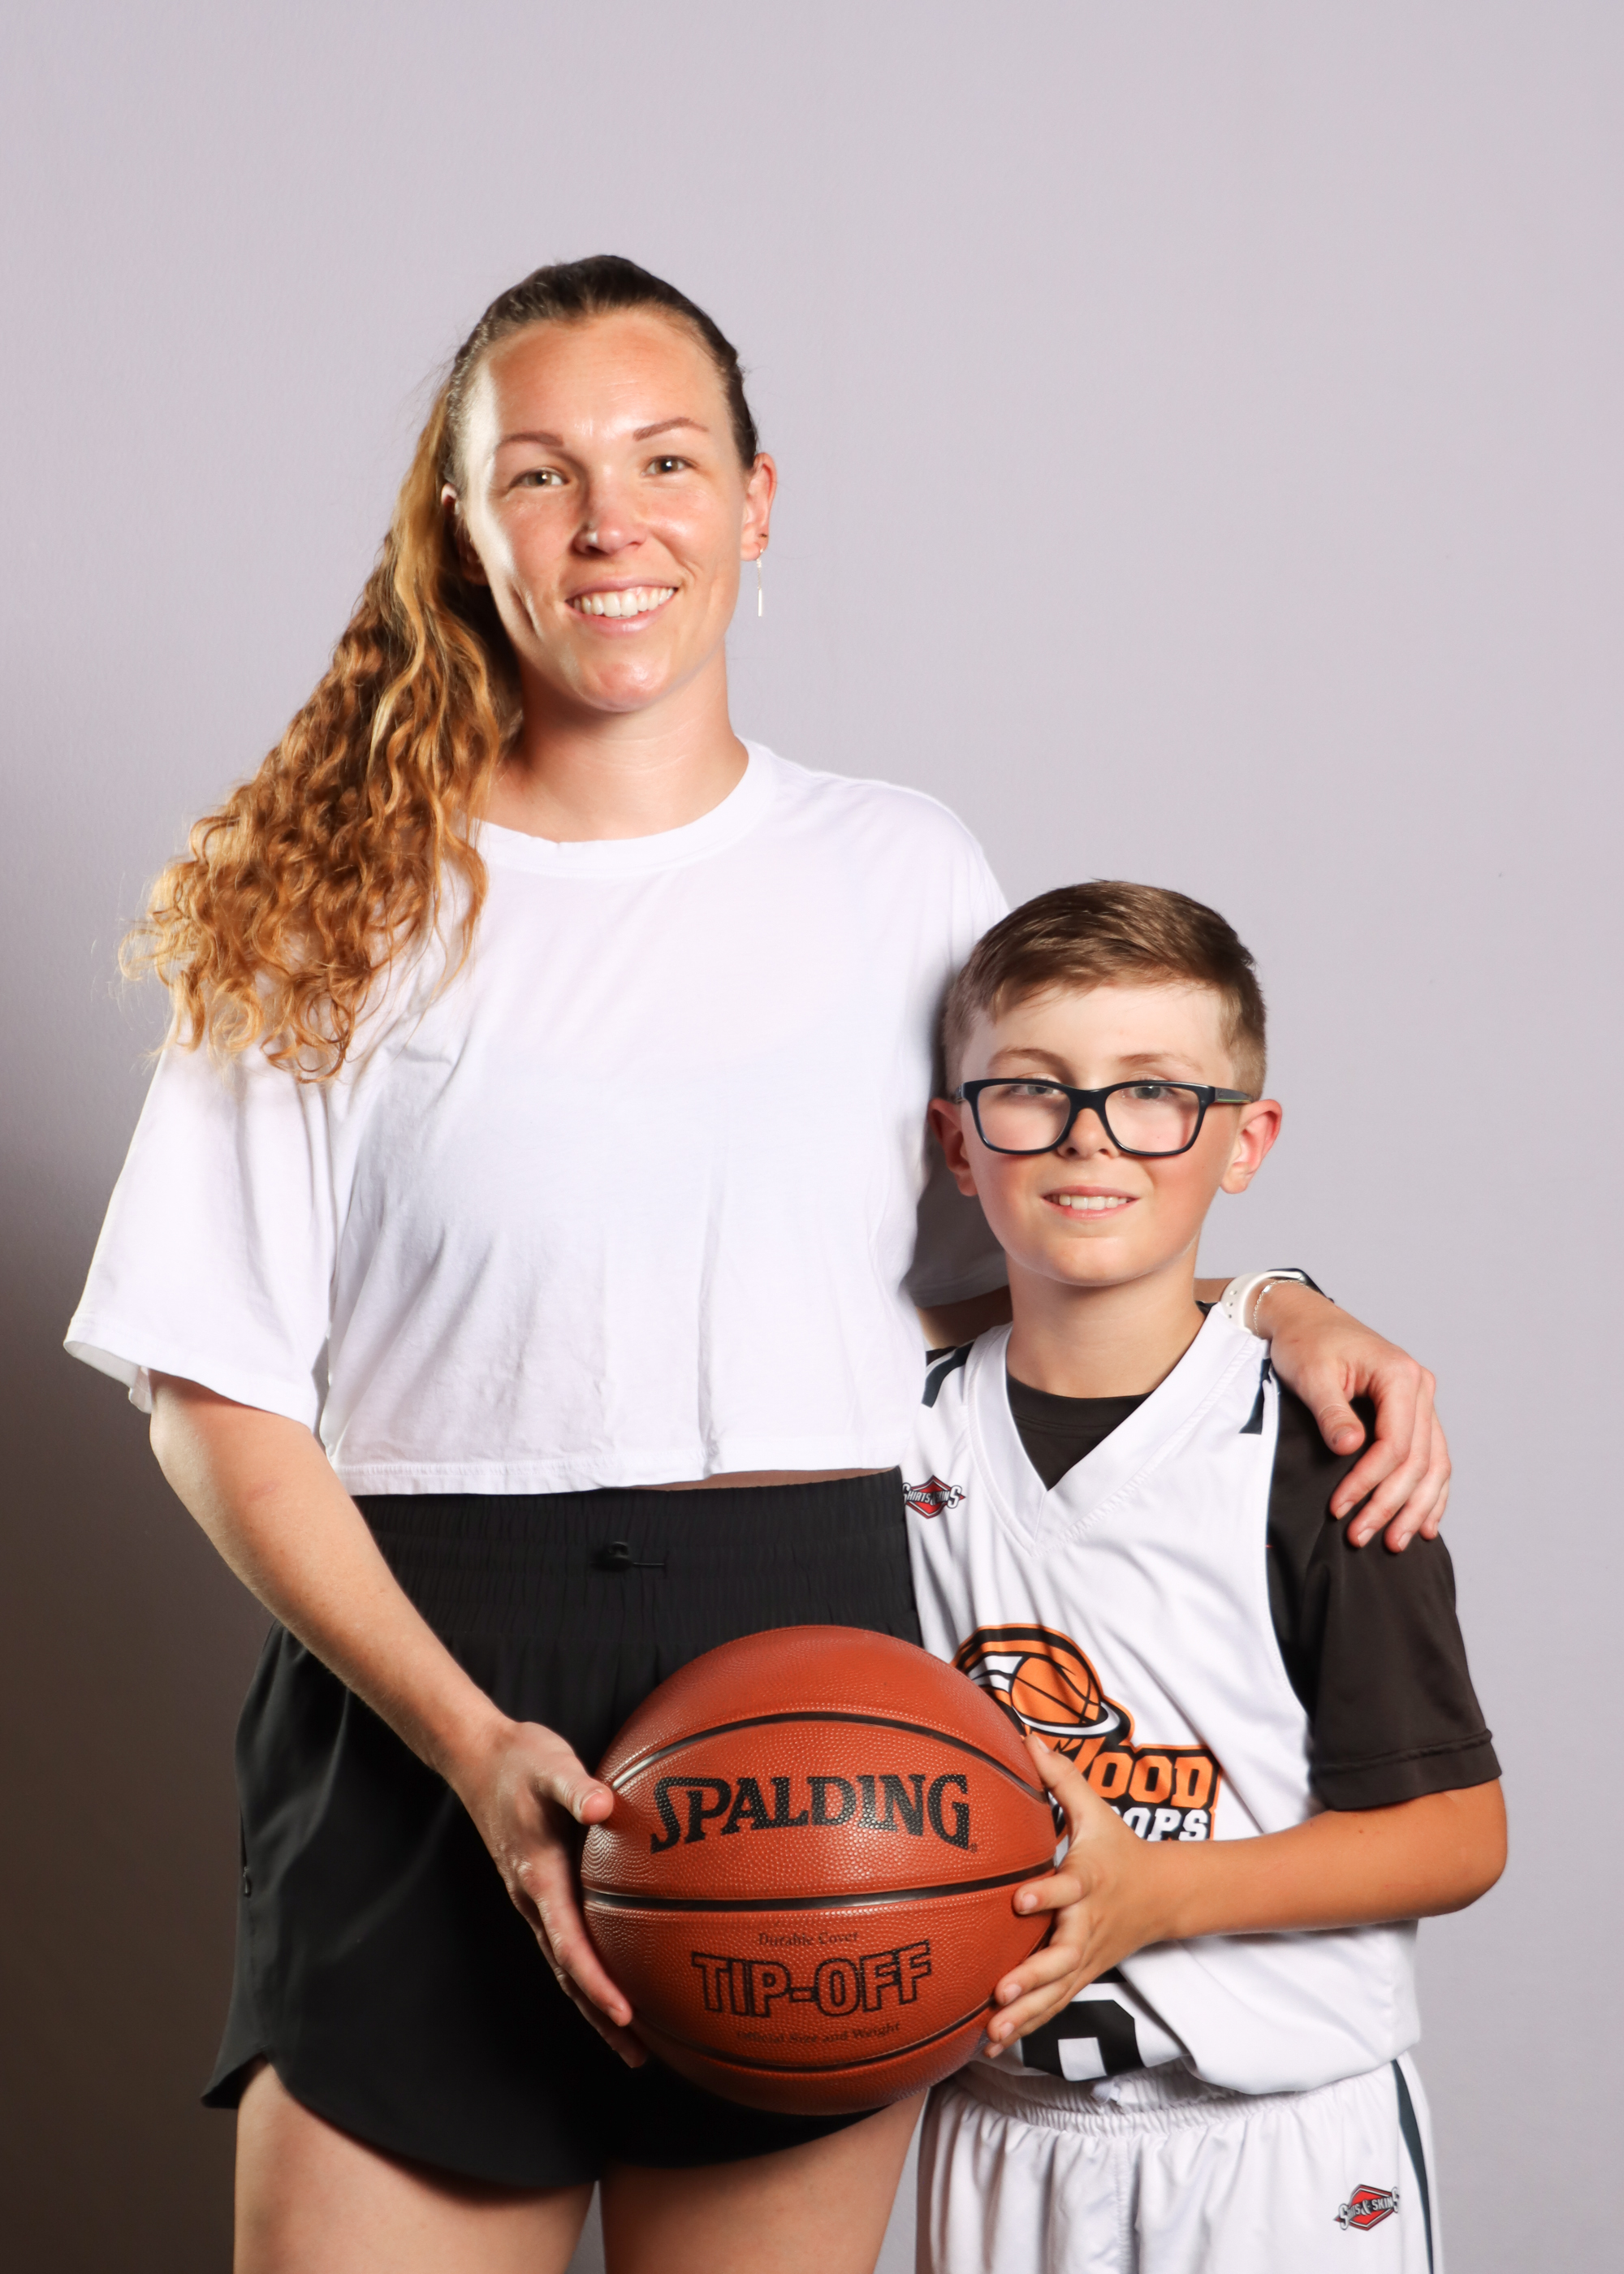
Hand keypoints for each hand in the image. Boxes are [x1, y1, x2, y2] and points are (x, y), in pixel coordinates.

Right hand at [454, 1718, 646, 2065]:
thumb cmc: (522, 1761)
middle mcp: (533, 1900)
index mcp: (537, 1878)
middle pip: (568, 1974)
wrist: (479, 1758)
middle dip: (601, 2018)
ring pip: (567, 1964)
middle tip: (640, 2057)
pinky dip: (591, 1968)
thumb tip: (600, 1804)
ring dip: (596, 2003)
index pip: (569, 1945)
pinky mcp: (542, 1889)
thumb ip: (576, 1787)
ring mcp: (534, 1899)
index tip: (626, 2014)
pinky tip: (619, 1974)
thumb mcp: (551, 1766)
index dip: (596, 1983)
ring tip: (635, 2040)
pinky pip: (568, 1940)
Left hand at [984, 1739, 1170, 2053]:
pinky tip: (992, 2043)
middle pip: (1063, 1956)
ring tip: (991, 2030)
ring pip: (1056, 1992)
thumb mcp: (1095, 1808)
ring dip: (1025, 2013)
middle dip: (1034, 1975)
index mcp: (1090, 1881)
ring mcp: (1086, 1958)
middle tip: (1002, 1988)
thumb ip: (1059, 1775)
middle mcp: (1088, 1925)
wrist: (1164, 1896)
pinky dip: (1026, 2025)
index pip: (1069, 1888)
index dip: (1047, 1894)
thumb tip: (1024, 1732)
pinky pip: (1053, 2006)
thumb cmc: (1118, 1848)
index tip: (1019, 1898)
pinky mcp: (1081, 1977)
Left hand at [1258, 1284, 1450, 1549]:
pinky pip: (1433, 1457)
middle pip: (1418, 1460)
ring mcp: (1422, 1400)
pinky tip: (1423, 1522)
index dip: (1369, 1482)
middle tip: (1362, 1537)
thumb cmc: (1305, 1342)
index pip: (1395, 1444)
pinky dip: (1430, 1492)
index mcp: (1400, 1375)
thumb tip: (1350, 1450)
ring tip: (1394, 1542)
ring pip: (1433, 1464)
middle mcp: (1420, 1387)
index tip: (1340, 1508)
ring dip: (1415, 1507)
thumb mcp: (1311, 1374)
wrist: (1305, 1319)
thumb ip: (1332, 1413)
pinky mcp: (1414, 1411)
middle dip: (1390, 1504)